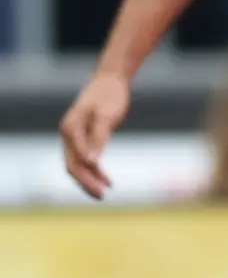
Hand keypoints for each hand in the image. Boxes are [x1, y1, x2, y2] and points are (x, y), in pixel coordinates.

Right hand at [60, 69, 131, 199]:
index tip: (105, 185)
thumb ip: (98, 138)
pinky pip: (83, 158)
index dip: (89, 175)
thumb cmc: (110, 96)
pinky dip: (93, 170)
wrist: (110, 81)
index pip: (76, 159)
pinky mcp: (81, 137)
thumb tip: (92, 162)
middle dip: (86, 182)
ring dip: (89, 179)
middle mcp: (67, 133)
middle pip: (73, 165)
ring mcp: (72, 136)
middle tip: (102, 196)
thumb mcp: (107, 116)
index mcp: (70, 128)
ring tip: (104, 193)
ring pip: (77, 164)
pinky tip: (105, 179)